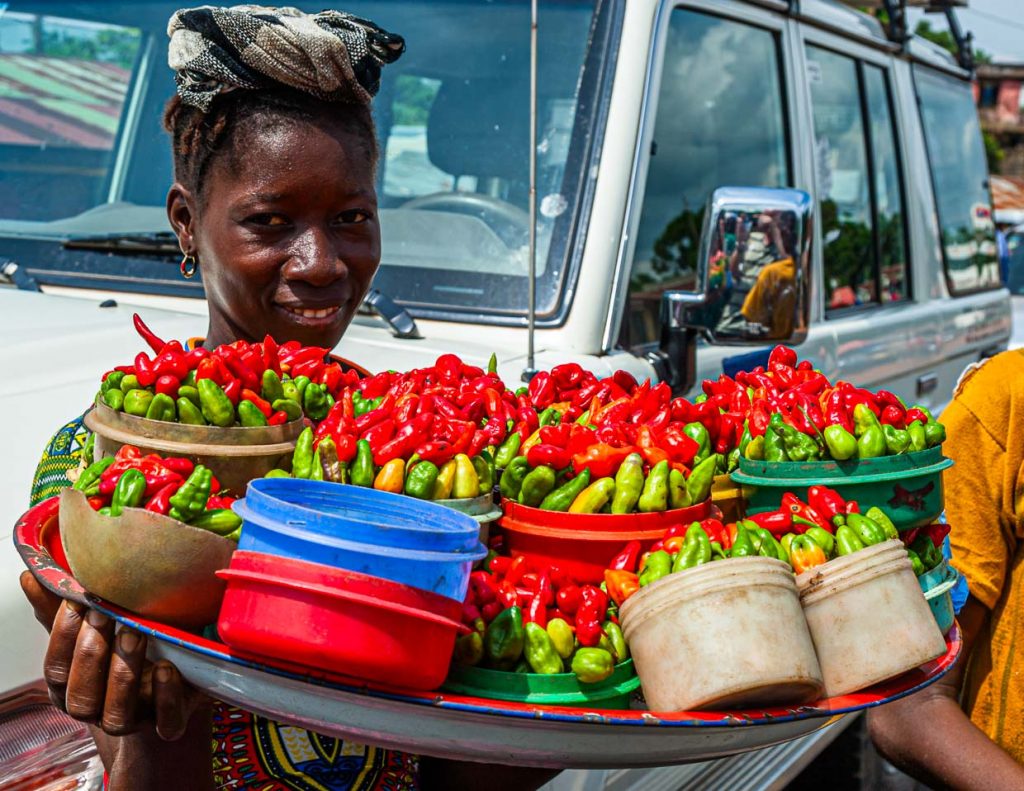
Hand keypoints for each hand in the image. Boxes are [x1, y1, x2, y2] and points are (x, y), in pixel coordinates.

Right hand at [20, 571, 207, 740]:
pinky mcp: (169, 723)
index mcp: (73, 688)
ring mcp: (135, 720)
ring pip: (118, 715)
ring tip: (136, 632)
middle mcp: (98, 710)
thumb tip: (31, 576)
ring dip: (124, 673)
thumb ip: (62, 608)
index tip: (79, 601)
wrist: (168, 685)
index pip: (57, 670)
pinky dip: (165, 698)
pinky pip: (165, 724)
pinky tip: (167, 669)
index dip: (64, 638)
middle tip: (107, 614)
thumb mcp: (93, 629)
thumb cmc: (121, 650)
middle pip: (82, 696)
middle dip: (92, 654)